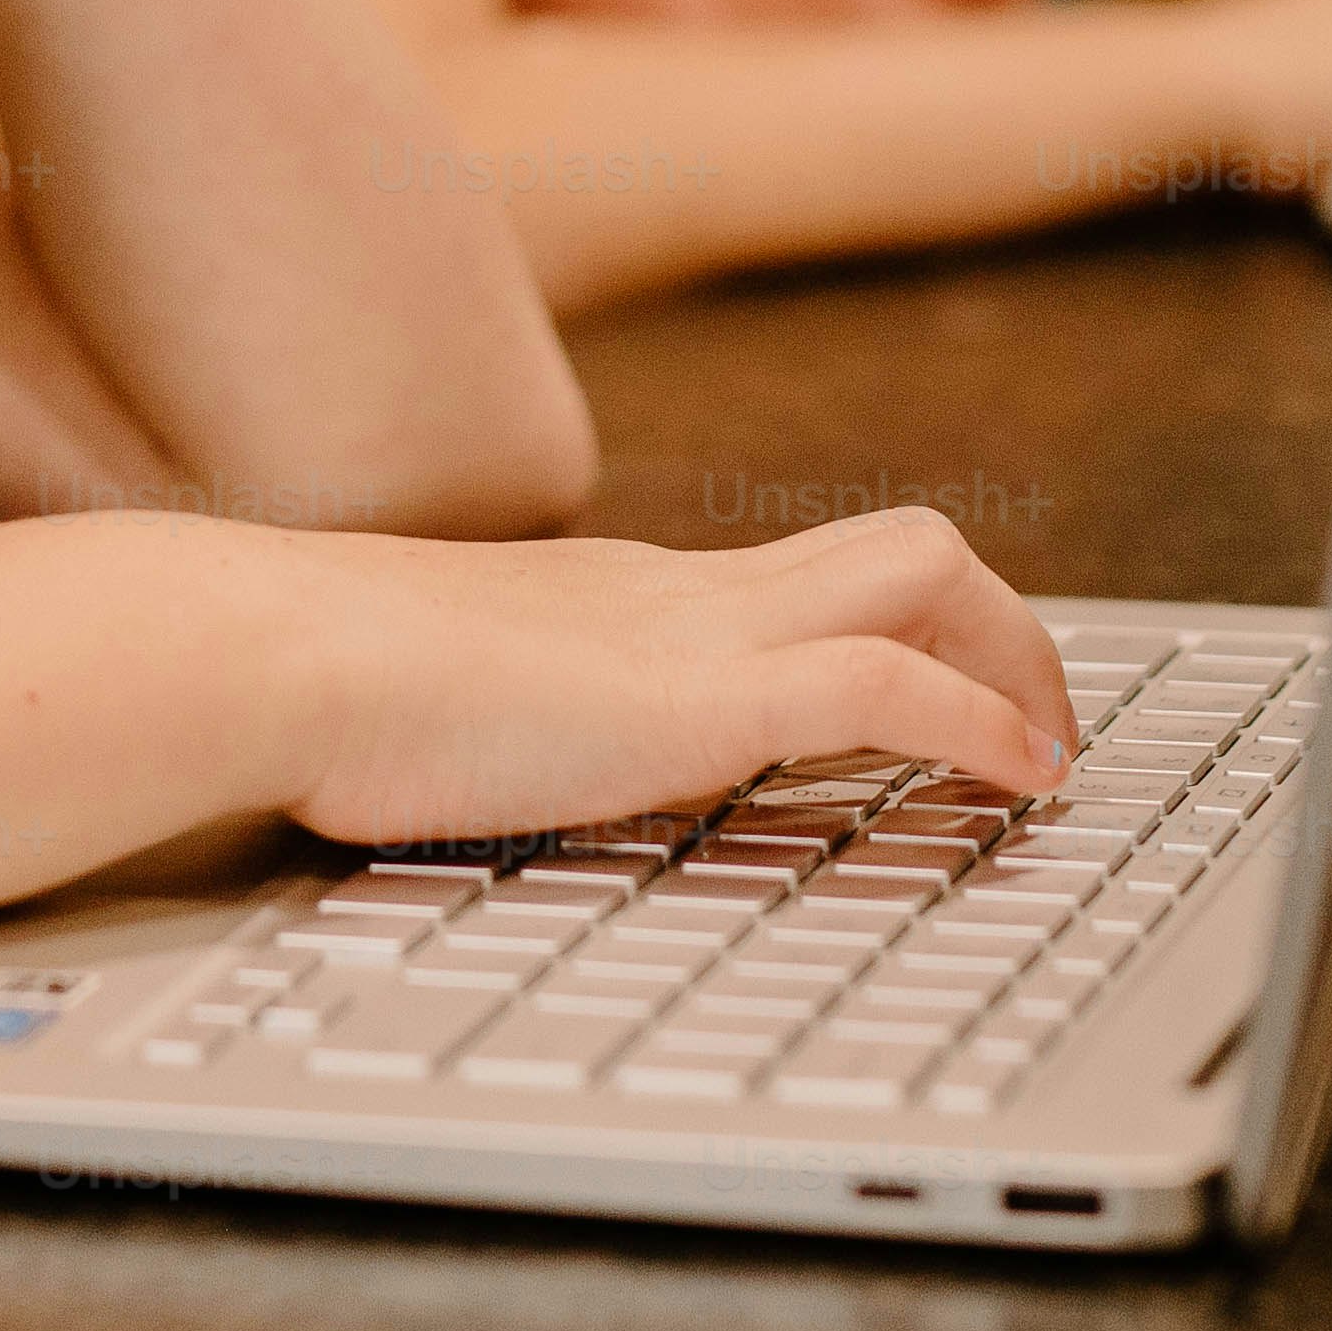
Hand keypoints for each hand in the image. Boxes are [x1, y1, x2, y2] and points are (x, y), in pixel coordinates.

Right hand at [266, 506, 1078, 838]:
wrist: (278, 653)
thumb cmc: (325, 691)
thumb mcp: (453, 701)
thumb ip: (516, 722)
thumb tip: (516, 770)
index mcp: (634, 595)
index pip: (817, 570)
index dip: (920, 625)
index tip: (961, 696)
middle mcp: (686, 590)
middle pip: (910, 545)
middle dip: (1010, 629)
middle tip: (1047, 728)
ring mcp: (698, 631)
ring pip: (929, 577)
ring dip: (1023, 662)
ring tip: (1053, 758)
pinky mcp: (699, 697)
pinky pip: (889, 689)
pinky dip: (980, 727)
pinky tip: (1020, 785)